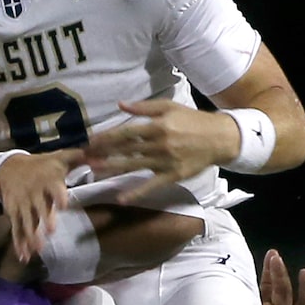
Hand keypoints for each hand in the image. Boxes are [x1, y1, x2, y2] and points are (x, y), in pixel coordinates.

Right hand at [0, 150, 86, 263]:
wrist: (10, 167)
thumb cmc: (42, 164)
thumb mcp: (61, 157)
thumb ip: (82, 159)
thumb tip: (104, 160)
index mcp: (48, 179)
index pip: (54, 188)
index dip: (58, 196)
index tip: (63, 205)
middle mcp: (34, 192)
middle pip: (39, 207)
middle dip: (45, 219)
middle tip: (51, 232)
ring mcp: (22, 204)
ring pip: (26, 221)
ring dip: (31, 235)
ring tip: (38, 250)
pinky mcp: (13, 213)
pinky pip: (16, 229)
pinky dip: (19, 244)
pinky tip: (24, 257)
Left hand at [79, 99, 239, 202]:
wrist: (221, 138)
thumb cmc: (193, 120)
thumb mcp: (170, 107)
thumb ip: (144, 107)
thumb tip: (120, 104)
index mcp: (158, 125)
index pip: (126, 132)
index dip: (106, 137)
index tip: (90, 141)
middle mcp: (159, 143)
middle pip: (126, 150)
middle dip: (104, 153)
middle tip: (84, 158)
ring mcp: (166, 161)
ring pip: (134, 166)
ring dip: (112, 169)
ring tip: (94, 172)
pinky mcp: (173, 175)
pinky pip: (151, 185)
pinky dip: (136, 192)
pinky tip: (121, 199)